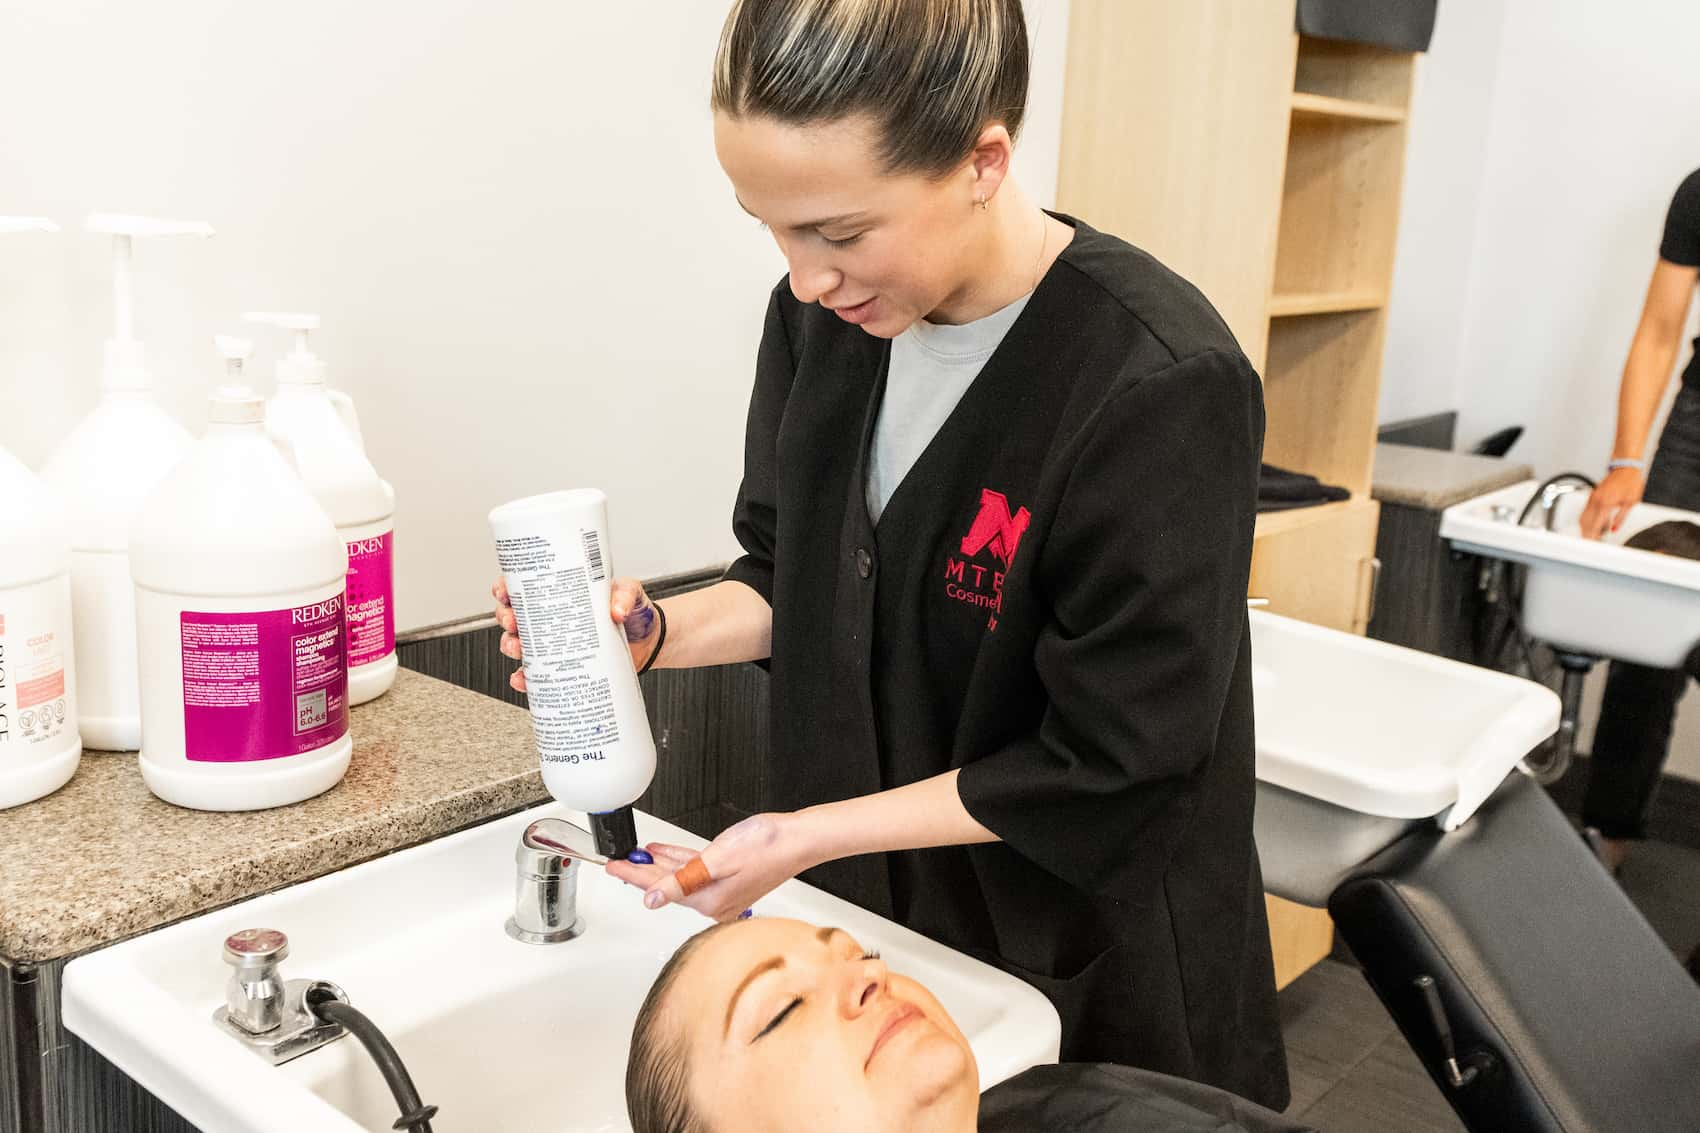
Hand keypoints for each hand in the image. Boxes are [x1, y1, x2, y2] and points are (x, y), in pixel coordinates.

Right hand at [492, 576, 664, 692]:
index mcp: (560, 594)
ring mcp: (555, 646)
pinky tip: (523, 679)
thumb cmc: (634, 611)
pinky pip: (536, 676)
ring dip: (510, 646)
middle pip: (514, 616)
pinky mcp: (563, 668)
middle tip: (514, 622)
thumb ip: (625, 596)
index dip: (506, 588)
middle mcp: (551, 619)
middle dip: (506, 618)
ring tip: (518, 649)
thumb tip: (616, 610)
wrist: (650, 641)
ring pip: (518, 645)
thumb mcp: (630, 594)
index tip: (503, 592)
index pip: (524, 588)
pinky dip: (524, 679)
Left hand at [605, 813, 815, 922]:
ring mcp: (723, 892)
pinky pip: (695, 873)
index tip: (613, 867)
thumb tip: (652, 901)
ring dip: (658, 866)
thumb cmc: (765, 847)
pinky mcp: (730, 880)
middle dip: (641, 873)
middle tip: (618, 862)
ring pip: (680, 878)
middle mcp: (714, 902)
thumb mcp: (715, 860)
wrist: (797, 839)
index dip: (632, 876)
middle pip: (666, 886)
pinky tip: (665, 853)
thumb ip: (680, 881)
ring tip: (636, 856)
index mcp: (708, 900)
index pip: (658, 889)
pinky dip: (679, 861)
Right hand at [1578, 467, 1644, 538]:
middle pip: (1584, 523)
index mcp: (1605, 504)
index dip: (1594, 537)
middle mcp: (1596, 501)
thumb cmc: (1630, 482)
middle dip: (1586, 534)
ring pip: (1582, 517)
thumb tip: (1613, 529)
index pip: (1595, 525)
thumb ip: (1621, 518)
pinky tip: (1593, 525)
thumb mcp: (1630, 503)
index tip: (1594, 544)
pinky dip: (1586, 520)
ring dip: (1585, 528)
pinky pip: (1585, 511)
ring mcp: (1592, 498)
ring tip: (1591, 537)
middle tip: (1592, 543)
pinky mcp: (1592, 496)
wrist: (1625, 468)